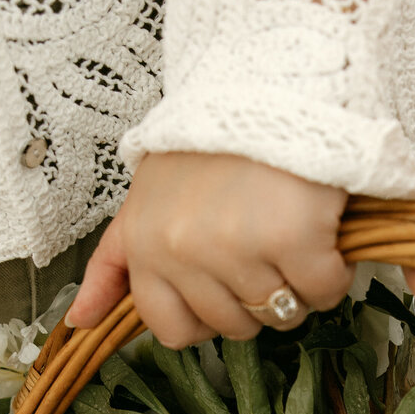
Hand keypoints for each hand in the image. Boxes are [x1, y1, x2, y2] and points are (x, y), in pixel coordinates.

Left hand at [67, 152, 348, 346]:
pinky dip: (332, 272)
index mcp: (145, 245)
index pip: (173, 329)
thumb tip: (81, 320)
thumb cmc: (210, 147)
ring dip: (298, 286)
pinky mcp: (292, 237)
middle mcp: (183, 250)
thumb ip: (114, 264)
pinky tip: (323, 235)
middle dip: (257, 298)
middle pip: (234, 325)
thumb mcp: (144, 200)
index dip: (208, 315)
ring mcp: (237, 246)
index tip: (226, 281)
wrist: (268, 84)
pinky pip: (322, 291)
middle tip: (265, 245)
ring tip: (293, 235)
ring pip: (281, 313)